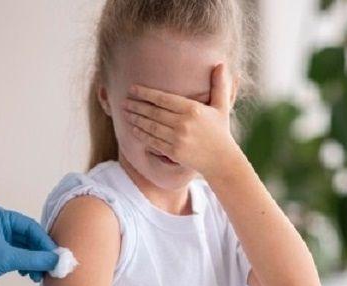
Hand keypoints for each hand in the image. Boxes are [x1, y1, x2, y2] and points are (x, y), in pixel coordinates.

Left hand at [0, 206, 58, 285]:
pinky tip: (29, 275)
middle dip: (40, 254)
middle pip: (31, 238)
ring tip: (38, 276)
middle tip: (51, 268)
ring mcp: (1, 239)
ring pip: (26, 249)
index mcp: (1, 218)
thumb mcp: (7, 259)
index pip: (31, 228)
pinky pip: (20, 257)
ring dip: (34, 262)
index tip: (56, 257)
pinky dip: (27, 266)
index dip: (45, 243)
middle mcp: (2, 225)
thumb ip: (34, 259)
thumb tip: (59, 260)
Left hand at [122, 63, 242, 178]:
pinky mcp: (173, 152)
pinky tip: (133, 129)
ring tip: (126, 113)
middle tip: (124, 101)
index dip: (145, 93)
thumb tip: (221, 64)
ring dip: (136, 119)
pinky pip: (152, 141)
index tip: (133, 89)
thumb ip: (219, 85)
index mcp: (193, 109)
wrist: (221, 160)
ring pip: (150, 126)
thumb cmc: (220, 131)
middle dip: (136, 106)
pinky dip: (141, 134)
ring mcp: (177, 138)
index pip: (163, 99)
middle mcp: (183, 123)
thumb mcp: (222, 106)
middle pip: (153, 112)